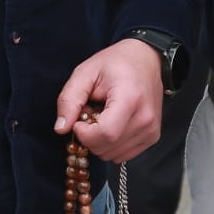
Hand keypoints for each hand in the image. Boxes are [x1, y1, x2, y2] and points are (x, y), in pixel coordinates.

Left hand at [54, 39, 163, 161]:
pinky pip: (122, 154)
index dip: (85, 133)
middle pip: (106, 147)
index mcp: (130, 97)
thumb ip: (69, 99)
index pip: (105, 133)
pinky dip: (111, 144)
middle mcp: (145, 117)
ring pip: (112, 155)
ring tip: (103, 116)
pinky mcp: (152, 137)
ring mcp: (151, 129)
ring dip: (100, 141)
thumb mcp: (85, 72)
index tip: (79, 120)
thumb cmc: (116, 63)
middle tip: (91, 113)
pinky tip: (113, 123)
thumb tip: (61, 128)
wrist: (147, 58)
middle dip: (89, 136)